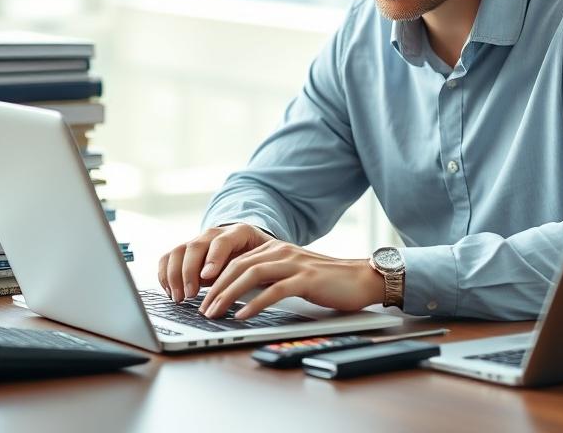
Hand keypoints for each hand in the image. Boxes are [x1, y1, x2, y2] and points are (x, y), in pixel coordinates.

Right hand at [157, 223, 274, 301]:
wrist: (252, 248)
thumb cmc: (260, 259)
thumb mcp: (264, 263)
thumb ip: (257, 272)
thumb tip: (252, 293)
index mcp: (239, 232)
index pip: (222, 241)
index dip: (213, 258)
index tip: (206, 277)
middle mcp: (215, 234)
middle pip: (195, 246)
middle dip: (189, 272)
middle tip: (189, 295)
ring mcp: (199, 241)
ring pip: (179, 251)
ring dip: (174, 276)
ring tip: (179, 298)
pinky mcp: (186, 252)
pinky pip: (168, 258)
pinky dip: (165, 275)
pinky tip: (170, 292)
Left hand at [197, 242, 385, 319]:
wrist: (362, 278)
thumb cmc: (328, 281)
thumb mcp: (293, 274)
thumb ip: (271, 278)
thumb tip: (241, 295)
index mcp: (277, 248)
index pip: (237, 260)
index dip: (217, 278)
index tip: (201, 295)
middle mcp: (282, 251)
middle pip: (238, 266)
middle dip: (215, 288)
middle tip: (201, 308)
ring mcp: (295, 264)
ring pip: (251, 275)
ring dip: (228, 295)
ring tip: (214, 312)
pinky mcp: (306, 279)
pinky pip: (274, 290)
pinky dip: (255, 303)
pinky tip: (242, 314)